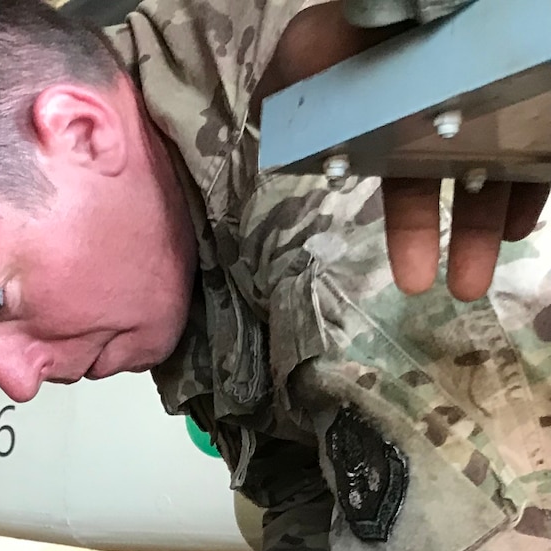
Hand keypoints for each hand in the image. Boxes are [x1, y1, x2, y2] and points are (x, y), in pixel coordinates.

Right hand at [263, 4, 546, 299]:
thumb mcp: (316, 45)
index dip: (399, 214)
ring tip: (470, 281)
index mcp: (392, 96)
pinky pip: (538, 152)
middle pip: (437, 175)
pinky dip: (529, 193)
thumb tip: (261, 121)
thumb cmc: (371, 21)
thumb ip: (289, 84)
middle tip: (427, 289)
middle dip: (430, 238)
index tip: (399, 264)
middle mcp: (442, 99)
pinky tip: (517, 227)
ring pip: (489, 170)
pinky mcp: (536, 98)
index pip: (390, 159)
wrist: (435, 0)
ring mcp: (496, 98)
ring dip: (478, 233)